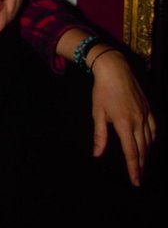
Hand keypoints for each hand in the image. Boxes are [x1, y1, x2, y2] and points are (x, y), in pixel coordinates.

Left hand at [90, 48, 155, 185]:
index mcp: (124, 124)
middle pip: (143, 149)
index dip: (134, 168)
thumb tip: (97, 154)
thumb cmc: (103, 92)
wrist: (115, 70)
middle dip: (142, 166)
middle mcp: (138, 121)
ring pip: (150, 140)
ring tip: (144, 165)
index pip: (132, 152)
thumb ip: (99, 136)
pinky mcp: (148, 109)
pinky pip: (154, 129)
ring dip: (148, 154)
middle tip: (140, 178)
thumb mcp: (97, 113)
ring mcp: (145, 115)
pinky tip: (150, 145)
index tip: (136, 181)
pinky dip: (153, 139)